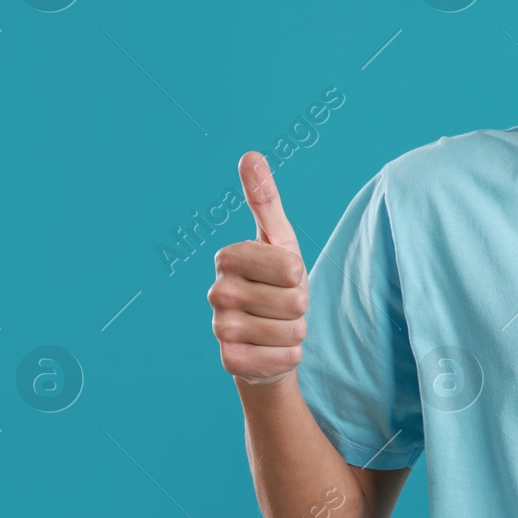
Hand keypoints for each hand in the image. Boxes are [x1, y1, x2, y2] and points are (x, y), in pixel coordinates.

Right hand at [208, 151, 308, 385]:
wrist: (266, 338)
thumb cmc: (276, 283)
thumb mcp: (278, 240)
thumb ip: (265, 200)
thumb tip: (250, 155)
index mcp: (228, 258)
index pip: (290, 267)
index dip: (298, 275)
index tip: (283, 277)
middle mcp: (217, 292)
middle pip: (294, 301)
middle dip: (300, 306)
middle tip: (282, 305)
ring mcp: (220, 329)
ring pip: (291, 331)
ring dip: (297, 332)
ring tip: (278, 326)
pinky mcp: (231, 362)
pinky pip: (284, 359)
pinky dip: (289, 356)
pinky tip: (272, 350)